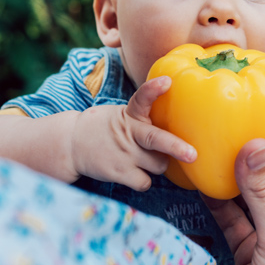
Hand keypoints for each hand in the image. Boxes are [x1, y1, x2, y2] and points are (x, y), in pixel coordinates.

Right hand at [70, 76, 195, 190]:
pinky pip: (145, 182)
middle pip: (155, 139)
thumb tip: (180, 126)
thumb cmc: (107, 128)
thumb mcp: (123, 115)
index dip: (154, 89)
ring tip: (146, 158)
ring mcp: (124, 154)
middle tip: (193, 154)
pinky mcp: (118, 173)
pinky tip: (136, 173)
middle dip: (175, 147)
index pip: (141, 97)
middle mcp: (129, 133)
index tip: (167, 81)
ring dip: (159, 164)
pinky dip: (145, 180)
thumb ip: (145, 119)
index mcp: (130, 115)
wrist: (72, 144)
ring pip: (159, 165)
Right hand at [204, 139, 264, 264]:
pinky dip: (221, 206)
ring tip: (216, 152)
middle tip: (235, 131)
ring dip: (236, 183)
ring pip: (255, 203)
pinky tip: (205, 185)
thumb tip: (255, 143)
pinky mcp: (253, 254)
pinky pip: (237, 222)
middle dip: (258, 164)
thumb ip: (263, 191)